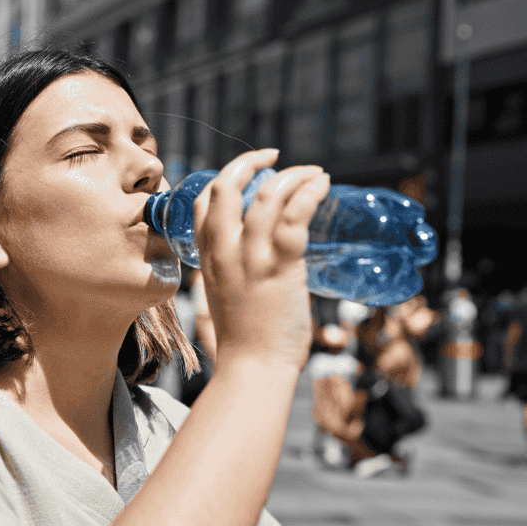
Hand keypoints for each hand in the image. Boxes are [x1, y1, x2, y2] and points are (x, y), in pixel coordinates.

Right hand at [192, 149, 330, 369]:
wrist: (254, 368)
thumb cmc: (240, 345)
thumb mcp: (215, 303)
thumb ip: (218, 282)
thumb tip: (225, 275)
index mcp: (206, 258)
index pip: (204, 202)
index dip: (224, 178)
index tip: (248, 174)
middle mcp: (224, 251)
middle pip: (228, 186)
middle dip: (251, 161)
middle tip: (275, 156)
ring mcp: (251, 257)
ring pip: (267, 194)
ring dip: (293, 175)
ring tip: (314, 173)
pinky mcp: (281, 266)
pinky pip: (295, 215)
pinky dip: (310, 192)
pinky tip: (323, 185)